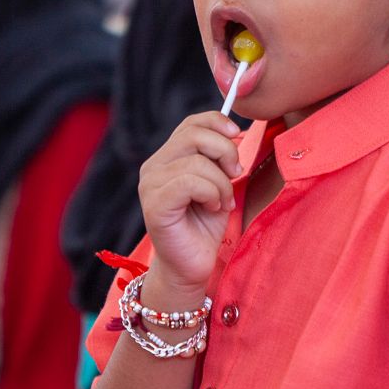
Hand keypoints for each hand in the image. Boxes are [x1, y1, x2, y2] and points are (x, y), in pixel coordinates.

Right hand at [136, 112, 242, 293]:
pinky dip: (211, 193)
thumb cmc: (205, 225)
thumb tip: (235, 131)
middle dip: (225, 151)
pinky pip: (190, 182)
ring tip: (222, 201)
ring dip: (221, 182)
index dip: (217, 123)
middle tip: (235, 174)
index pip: (191, 123)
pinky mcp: (154, 204)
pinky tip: (213, 207)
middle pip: (194, 135)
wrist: (192, 266)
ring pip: (196, 161)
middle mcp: (153, 167)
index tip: (238, 136)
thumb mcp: (218, 183)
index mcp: (166, 157)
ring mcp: (150, 185)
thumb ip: (219, 157)